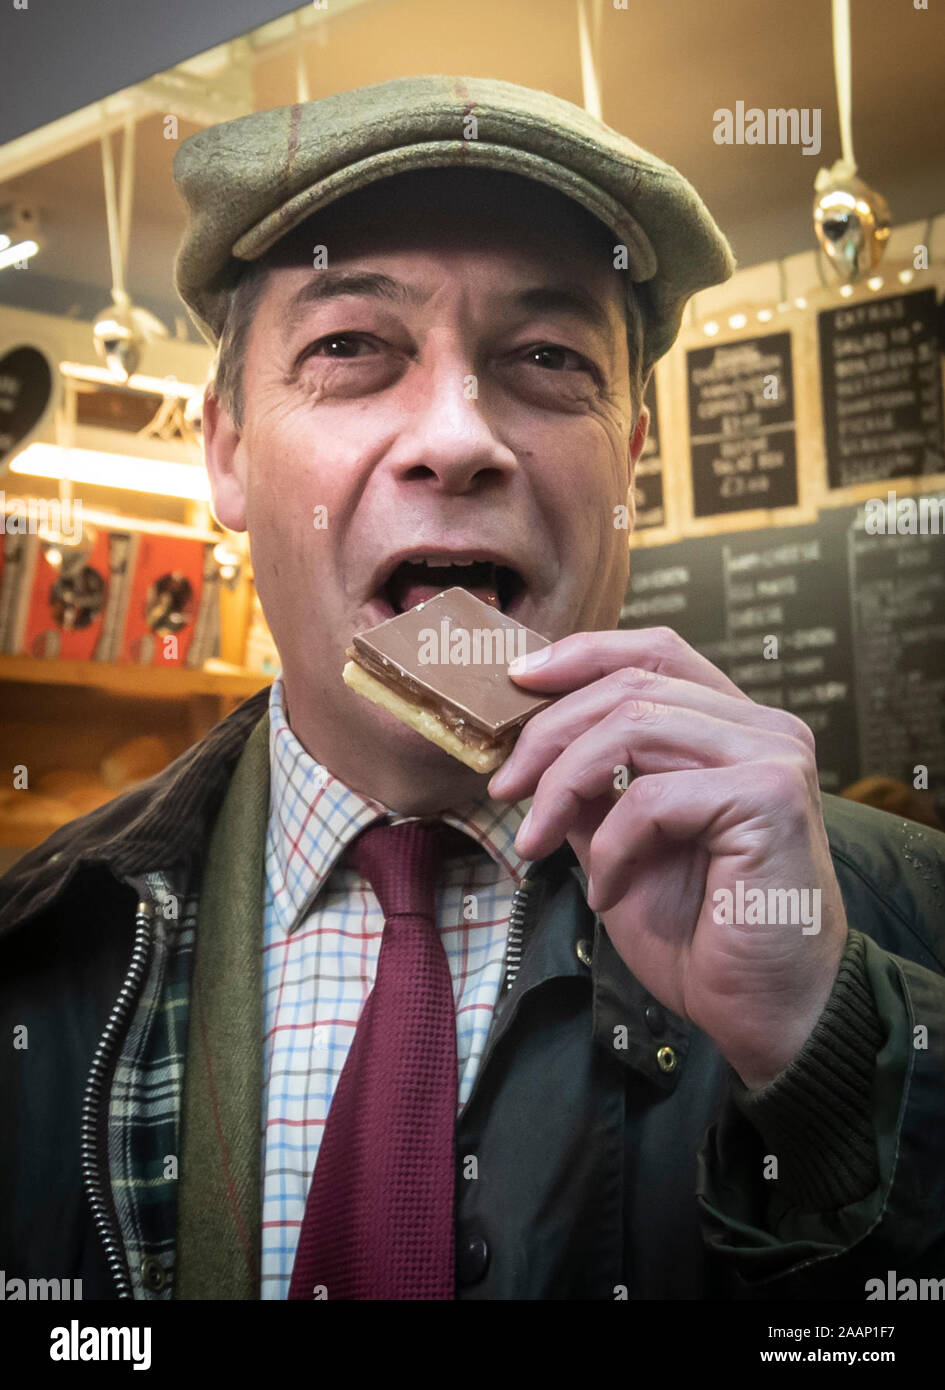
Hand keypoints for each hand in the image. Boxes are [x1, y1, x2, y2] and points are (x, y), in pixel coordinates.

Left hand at [487, 627, 848, 1089]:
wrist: (764, 1014)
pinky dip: (608, 845)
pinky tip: (604, 890)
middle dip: (548, 732)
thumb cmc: (703, 936)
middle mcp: (763, 729)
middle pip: (632, 685)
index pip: (656, 651)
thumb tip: (530, 745)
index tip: (517, 679)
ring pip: (634, 726)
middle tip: (502, 786)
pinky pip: (651, 797)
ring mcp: (773, 757)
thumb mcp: (620, 843)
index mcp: (734, 729)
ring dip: (564, 786)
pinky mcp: (770, 797)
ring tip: (533, 841)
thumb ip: (591, 787)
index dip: (583, 654)